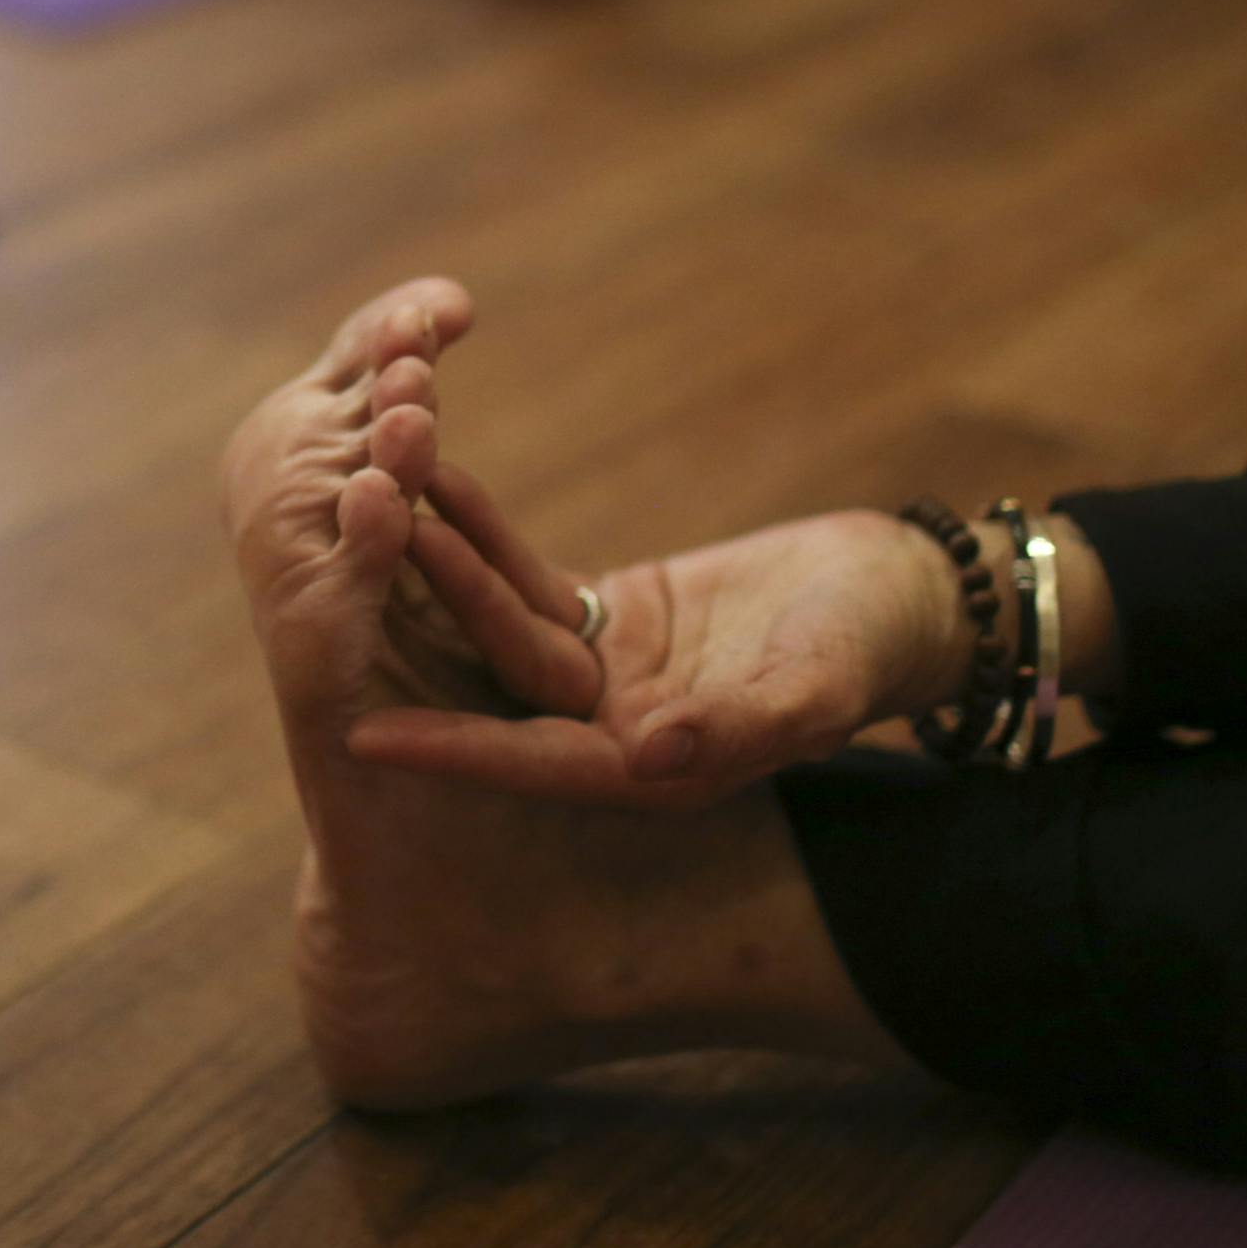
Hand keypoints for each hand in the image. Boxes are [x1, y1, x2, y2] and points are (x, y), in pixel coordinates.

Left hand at [348, 463, 963, 807]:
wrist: (903, 597)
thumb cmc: (873, 647)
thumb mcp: (816, 685)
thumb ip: (738, 726)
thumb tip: (652, 759)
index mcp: (652, 770)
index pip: (534, 764)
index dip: (453, 750)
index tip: (365, 739)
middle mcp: (612, 732)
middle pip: (498, 676)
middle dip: (427, 624)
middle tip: (343, 584)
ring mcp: (605, 675)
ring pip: (501, 615)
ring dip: (441, 560)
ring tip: (373, 503)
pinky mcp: (609, 617)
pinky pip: (528, 572)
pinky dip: (483, 528)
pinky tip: (433, 476)